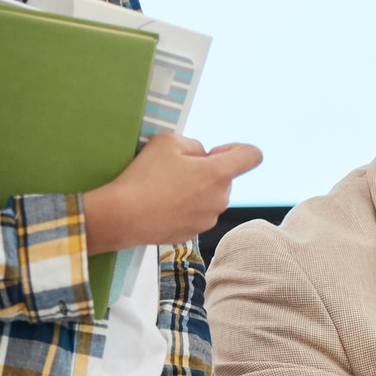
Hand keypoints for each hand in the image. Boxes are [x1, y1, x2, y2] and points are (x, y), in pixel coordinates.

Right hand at [84, 133, 262, 251]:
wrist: (122, 216)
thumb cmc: (145, 176)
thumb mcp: (168, 142)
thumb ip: (194, 145)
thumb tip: (202, 157)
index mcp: (219, 174)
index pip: (252, 156)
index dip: (237, 149)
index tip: (214, 153)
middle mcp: (220, 199)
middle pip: (225, 178)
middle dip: (207, 171)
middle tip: (176, 170)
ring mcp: (207, 220)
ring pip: (210, 197)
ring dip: (195, 190)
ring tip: (164, 189)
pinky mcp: (192, 234)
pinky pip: (195, 214)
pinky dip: (184, 208)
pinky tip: (161, 205)